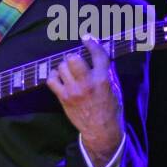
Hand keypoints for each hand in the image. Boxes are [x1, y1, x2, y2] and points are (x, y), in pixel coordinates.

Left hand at [47, 38, 124, 166]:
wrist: (100, 129)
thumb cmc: (110, 107)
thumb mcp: (115, 88)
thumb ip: (107, 71)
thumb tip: (100, 55)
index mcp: (103, 79)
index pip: (98, 55)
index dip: (92, 43)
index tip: (87, 37)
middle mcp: (87, 83)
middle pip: (73, 58)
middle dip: (74, 56)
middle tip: (76, 61)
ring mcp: (73, 91)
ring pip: (61, 67)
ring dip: (64, 66)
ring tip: (68, 71)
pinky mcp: (63, 98)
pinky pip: (51, 80)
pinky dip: (54, 76)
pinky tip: (59, 77)